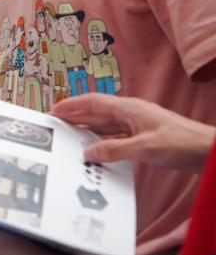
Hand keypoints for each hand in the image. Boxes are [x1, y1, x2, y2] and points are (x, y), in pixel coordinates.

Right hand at [52, 93, 214, 170]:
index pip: (93, 102)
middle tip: (56, 123)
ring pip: (106, 124)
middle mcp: (131, 113)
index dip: (72, 105)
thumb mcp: (144, 148)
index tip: (54, 110)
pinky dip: (103, 139)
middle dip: (76, 115)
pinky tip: (96, 146)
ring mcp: (138, 124)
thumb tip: (88, 152)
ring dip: (88, 128)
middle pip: (97, 112)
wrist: (208, 151)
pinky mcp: (145, 136)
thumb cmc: (181, 143)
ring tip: (70, 135)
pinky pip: (117, 135)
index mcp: (129, 108)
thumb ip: (114, 150)